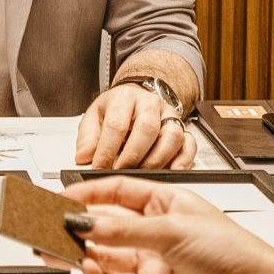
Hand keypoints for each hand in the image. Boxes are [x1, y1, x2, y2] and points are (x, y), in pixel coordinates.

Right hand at [39, 177, 273, 273]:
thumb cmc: (235, 253)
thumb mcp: (173, 231)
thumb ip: (125, 230)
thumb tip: (88, 223)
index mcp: (167, 203)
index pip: (118, 193)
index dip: (88, 194)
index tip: (60, 197)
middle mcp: (159, 232)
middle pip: (107, 226)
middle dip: (76, 227)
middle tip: (45, 226)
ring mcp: (155, 263)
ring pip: (107, 256)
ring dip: (80, 253)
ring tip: (54, 250)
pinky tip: (85, 269)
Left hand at [77, 83, 195, 168]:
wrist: (136, 98)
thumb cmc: (115, 111)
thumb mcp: (95, 117)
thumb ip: (87, 138)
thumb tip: (83, 158)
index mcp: (125, 98)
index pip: (117, 124)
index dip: (107, 149)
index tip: (98, 167)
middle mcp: (150, 104)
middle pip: (147, 128)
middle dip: (132, 156)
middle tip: (120, 173)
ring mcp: (169, 116)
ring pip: (171, 136)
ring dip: (156, 160)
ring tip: (142, 175)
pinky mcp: (183, 129)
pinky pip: (189, 144)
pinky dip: (183, 160)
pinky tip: (172, 171)